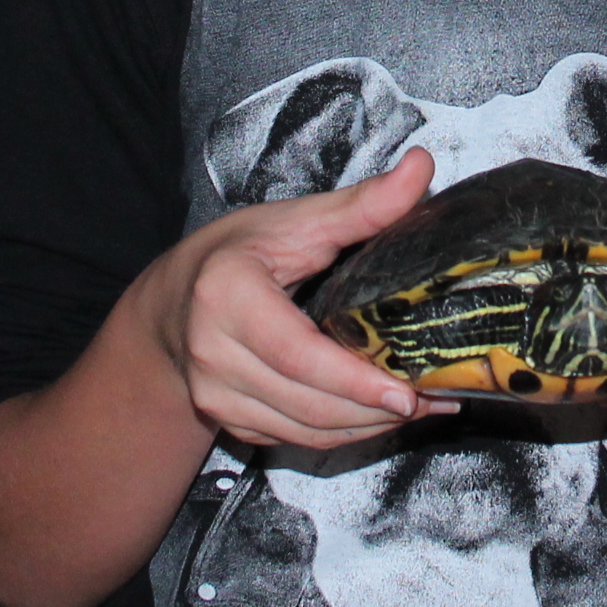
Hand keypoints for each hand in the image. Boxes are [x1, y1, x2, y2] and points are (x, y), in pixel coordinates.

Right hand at [146, 148, 447, 452]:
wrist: (171, 303)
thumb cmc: (233, 255)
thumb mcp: (293, 221)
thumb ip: (361, 204)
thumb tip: (420, 167)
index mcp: (226, 295)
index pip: (298, 353)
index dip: (355, 380)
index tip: (407, 393)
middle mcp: (213, 354)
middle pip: (308, 402)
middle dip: (377, 410)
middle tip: (435, 398)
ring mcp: (216, 396)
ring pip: (306, 431)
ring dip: (367, 427)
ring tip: (421, 407)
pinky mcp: (229, 422)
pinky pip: (295, 439)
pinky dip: (342, 433)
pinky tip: (378, 415)